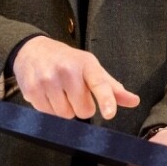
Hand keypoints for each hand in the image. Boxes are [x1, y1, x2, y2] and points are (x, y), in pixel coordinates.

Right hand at [14, 36, 139, 119]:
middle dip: (81, 107)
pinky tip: (48, 94)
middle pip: (83, 110)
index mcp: (87, 64)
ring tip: (60, 93)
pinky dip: (50, 109)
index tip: (110, 113)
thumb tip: (134, 101)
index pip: (99, 83)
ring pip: (65, 115)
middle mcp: (67, 70)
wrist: (33, 50)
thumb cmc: (68, 61)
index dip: (106, 99)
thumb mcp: (91, 68)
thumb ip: (112, 87)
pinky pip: (48, 114)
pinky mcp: (32, 89)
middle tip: (74, 93)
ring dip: (65, 109)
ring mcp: (48, 79)